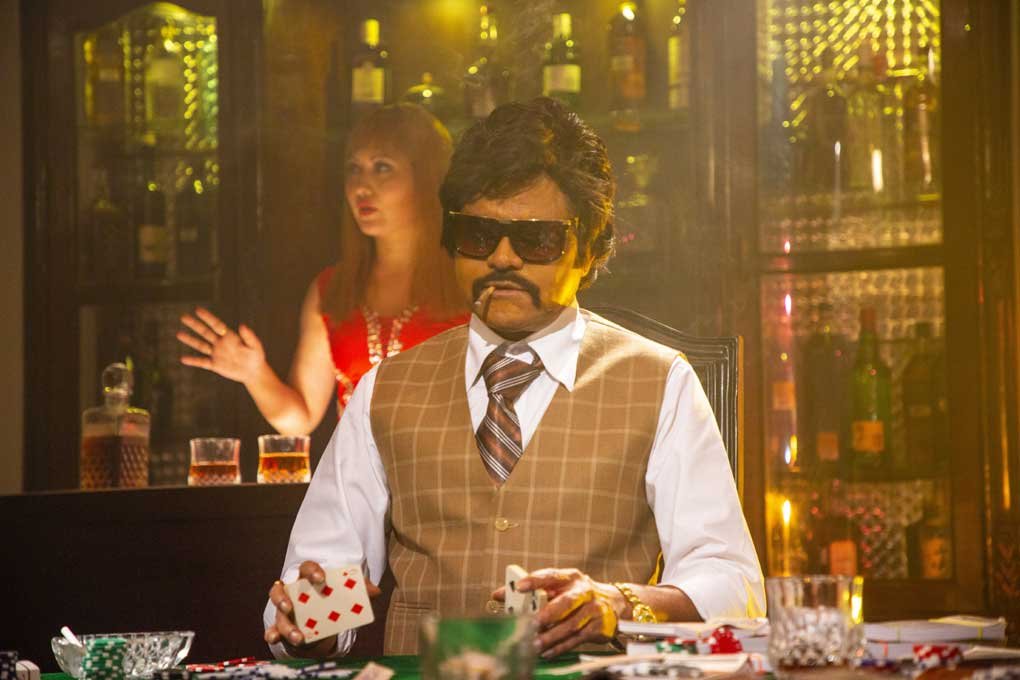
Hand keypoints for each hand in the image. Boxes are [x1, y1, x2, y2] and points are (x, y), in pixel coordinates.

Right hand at [178, 307, 265, 383]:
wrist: (253, 371)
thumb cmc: (256, 356)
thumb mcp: (255, 346)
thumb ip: (249, 336)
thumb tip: (242, 325)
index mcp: (229, 336)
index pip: (216, 325)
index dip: (207, 317)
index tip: (198, 310)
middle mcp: (220, 343)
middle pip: (205, 332)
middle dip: (194, 325)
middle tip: (183, 317)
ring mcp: (216, 354)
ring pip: (201, 345)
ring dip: (190, 340)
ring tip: (178, 334)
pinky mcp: (215, 365)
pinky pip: (202, 362)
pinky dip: (193, 361)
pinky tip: (183, 359)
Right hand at [264, 561, 382, 654]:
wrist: (324, 618)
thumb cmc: (333, 598)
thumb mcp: (346, 593)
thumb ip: (360, 590)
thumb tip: (376, 591)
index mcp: (308, 577)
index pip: (306, 568)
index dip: (312, 572)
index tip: (321, 579)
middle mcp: (292, 591)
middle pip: (280, 590)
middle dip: (282, 599)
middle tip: (290, 607)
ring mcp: (285, 609)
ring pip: (278, 614)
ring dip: (285, 625)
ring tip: (298, 637)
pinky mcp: (282, 625)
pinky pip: (273, 629)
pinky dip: (271, 634)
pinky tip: (273, 638)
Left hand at [492, 568, 624, 658]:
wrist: (612, 604)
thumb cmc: (575, 594)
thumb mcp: (557, 587)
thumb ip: (529, 591)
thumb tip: (498, 595)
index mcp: (570, 577)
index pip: (551, 576)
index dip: (535, 580)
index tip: (519, 587)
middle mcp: (583, 591)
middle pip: (566, 602)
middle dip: (548, 613)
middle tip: (532, 623)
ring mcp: (593, 609)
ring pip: (571, 624)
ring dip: (552, 636)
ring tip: (535, 644)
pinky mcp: (598, 627)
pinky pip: (577, 639)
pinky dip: (561, 646)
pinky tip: (547, 652)